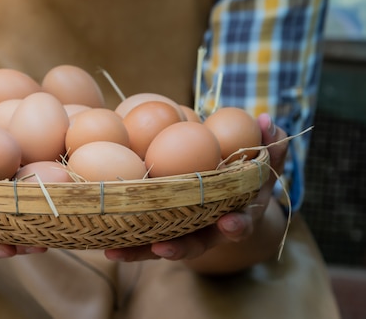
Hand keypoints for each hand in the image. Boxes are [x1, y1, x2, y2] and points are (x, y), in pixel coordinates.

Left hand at [103, 113, 287, 263]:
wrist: (228, 199)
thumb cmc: (246, 177)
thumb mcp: (261, 162)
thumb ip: (268, 145)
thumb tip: (264, 119)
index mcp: (237, 215)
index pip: (241, 222)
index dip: (237, 225)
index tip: (230, 223)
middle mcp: (209, 231)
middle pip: (195, 244)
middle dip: (179, 249)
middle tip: (162, 249)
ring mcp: (183, 232)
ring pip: (161, 247)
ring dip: (138, 252)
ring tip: (114, 252)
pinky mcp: (160, 230)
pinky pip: (142, 238)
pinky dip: (124, 242)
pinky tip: (103, 244)